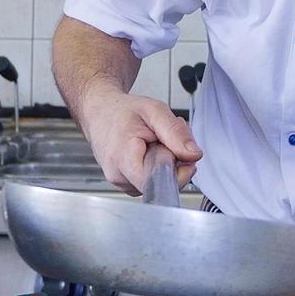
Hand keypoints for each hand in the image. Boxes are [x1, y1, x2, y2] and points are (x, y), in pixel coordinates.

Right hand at [71, 90, 202, 195]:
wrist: (100, 112)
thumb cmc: (122, 111)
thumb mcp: (154, 111)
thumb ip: (175, 132)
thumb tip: (194, 155)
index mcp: (123, 158)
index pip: (156, 183)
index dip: (176, 173)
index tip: (181, 155)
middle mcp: (119, 176)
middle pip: (161, 183)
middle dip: (174, 162)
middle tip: (165, 139)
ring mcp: (121, 183)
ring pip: (158, 183)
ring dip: (167, 163)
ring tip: (155, 142)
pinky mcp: (126, 184)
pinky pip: (151, 182)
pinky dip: (157, 167)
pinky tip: (150, 152)